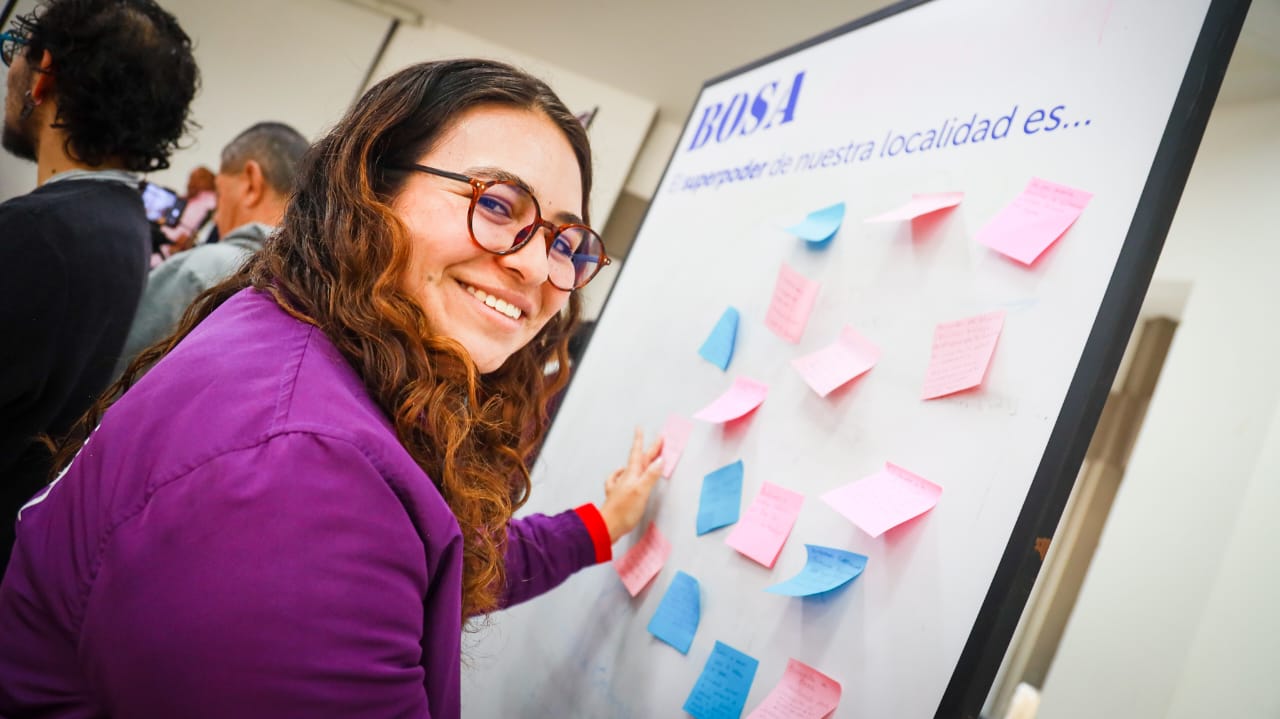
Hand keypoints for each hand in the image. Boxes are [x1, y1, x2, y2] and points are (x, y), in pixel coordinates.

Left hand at [599, 428, 663, 542]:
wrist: (607, 526)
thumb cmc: (623, 511)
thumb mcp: (641, 491)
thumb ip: (651, 475)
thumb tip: (659, 460)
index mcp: (632, 475)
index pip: (638, 454)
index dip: (641, 441)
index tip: (642, 429)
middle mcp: (626, 478)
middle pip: (639, 460)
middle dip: (648, 450)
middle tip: (657, 441)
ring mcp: (621, 487)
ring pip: (631, 469)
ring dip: (639, 461)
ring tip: (643, 455)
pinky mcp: (618, 497)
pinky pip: (619, 480)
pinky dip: (621, 474)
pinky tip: (621, 473)